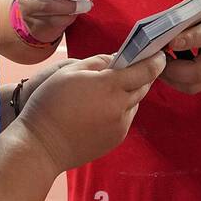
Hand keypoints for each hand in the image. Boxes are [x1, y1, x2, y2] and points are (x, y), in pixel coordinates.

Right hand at [15, 51, 165, 173]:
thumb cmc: (50, 103)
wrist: (41, 145)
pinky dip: (120, 109)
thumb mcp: (69, 71)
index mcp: (109, 85)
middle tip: (130, 67)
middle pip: (144, 86)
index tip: (158, 54)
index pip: (145, 70)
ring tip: (108, 90)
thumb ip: (97, 61)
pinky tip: (100, 109)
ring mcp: (120, 125)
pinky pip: (126, 118)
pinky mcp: (116, 138)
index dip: (155, 61)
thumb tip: (116, 59)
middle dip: (141, 75)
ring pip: (135, 102)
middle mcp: (120, 106)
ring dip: (129, 93)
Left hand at [159, 0, 200, 95]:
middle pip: (200, 70)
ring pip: (194, 85)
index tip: (169, 42)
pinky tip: (169, 67)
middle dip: (172, 69)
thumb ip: (184, 16)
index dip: (188, 40)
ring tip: (158, 64)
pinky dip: (177, 79)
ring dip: (171, 78)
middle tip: (154, 59)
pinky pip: (194, 86)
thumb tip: (154, 29)